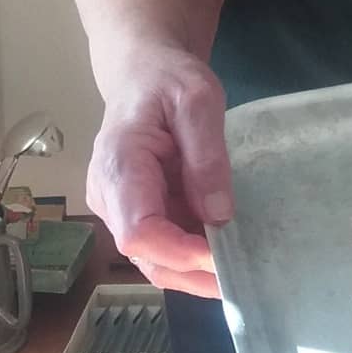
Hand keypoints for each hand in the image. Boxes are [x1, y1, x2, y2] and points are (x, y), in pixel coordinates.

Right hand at [85, 44, 231, 297]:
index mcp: (118, 165)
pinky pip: (162, 246)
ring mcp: (119, 209)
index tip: (221, 255)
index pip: (138, 230)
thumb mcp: (198, 102)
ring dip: (194, 273)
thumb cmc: (167, 80)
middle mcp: (109, 196)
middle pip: (145, 255)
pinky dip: (192, 258)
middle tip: (242, 278)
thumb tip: (218, 215)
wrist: (143, 74)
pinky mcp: (136, 213)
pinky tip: (225, 257)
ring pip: (153, 259)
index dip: (178, 252)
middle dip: (192, 273)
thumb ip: (206, 157)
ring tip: (240, 275)